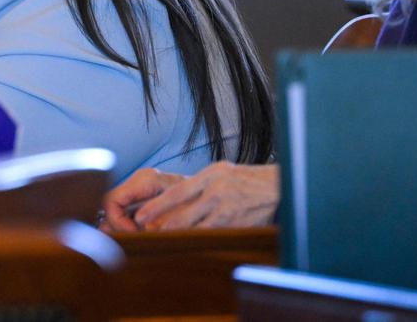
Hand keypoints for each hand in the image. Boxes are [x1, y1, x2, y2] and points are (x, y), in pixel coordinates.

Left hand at [101, 162, 278, 230]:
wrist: (275, 186)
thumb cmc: (243, 179)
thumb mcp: (220, 171)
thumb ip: (198, 184)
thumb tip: (172, 198)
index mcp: (210, 175)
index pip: (177, 193)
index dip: (157, 206)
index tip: (141, 216)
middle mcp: (217, 191)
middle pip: (183, 213)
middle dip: (162, 225)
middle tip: (146, 233)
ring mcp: (228, 209)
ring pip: (196, 228)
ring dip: (178, 236)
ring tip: (163, 241)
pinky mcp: (237, 224)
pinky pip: (213, 235)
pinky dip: (199, 241)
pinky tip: (189, 245)